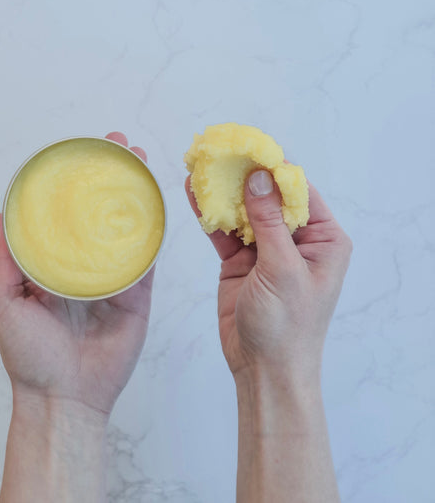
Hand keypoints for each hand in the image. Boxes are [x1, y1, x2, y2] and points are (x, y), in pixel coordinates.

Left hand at [0, 132, 153, 419]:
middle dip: (112, 178)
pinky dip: (153, 233)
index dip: (74, 183)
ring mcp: (114, 278)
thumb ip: (6, 260)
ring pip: (128, 230)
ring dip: (137, 196)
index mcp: (55, 265)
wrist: (66, 397)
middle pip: (101, 214)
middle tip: (120, 146)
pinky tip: (156, 204)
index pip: (66, 214)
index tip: (82, 152)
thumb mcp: (5, 302)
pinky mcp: (138, 294)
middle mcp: (85, 266)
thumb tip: (1, 214)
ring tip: (141, 164)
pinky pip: (147, 260)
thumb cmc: (29, 355)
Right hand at [185, 169, 351, 382]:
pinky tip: (195, 195)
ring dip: (223, 194)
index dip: (274, 170)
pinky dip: (211, 216)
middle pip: (268, 198)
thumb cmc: (286, 325)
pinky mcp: (241, 262)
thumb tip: (259, 177)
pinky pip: (225, 233)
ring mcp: (266, 251)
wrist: (263, 369)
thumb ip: (269, 222)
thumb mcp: (282, 269)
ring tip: (201, 168)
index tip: (249, 148)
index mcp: (323, 240)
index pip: (299, 192)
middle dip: (244, 178)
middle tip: (220, 153)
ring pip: (244, 213)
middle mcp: (296, 241)